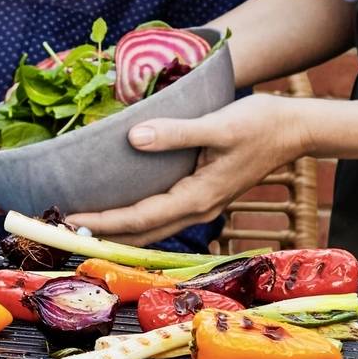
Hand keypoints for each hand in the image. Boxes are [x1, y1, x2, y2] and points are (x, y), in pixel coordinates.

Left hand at [72, 93, 316, 243]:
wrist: (294, 129)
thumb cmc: (260, 124)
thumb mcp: (218, 125)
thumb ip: (175, 133)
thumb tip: (134, 138)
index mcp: (198, 197)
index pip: (140, 218)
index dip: (104, 222)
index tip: (70, 221)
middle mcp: (198, 209)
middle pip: (142, 233)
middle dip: (103, 234)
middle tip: (62, 230)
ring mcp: (202, 206)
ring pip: (152, 228)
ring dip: (118, 230)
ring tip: (82, 225)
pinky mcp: (203, 196)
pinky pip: (162, 216)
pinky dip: (136, 218)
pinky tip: (118, 209)